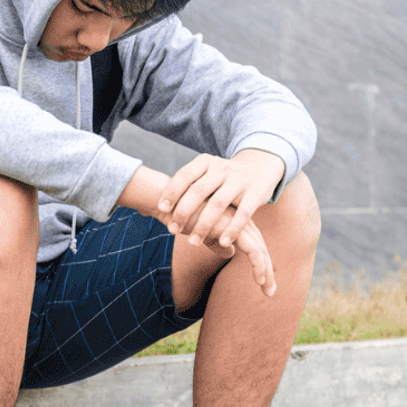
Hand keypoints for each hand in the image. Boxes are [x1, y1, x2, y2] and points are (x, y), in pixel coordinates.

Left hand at [157, 150, 283, 249]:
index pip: (185, 175)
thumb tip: (145, 208)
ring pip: (218, 204)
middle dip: (183, 212)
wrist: (260, 165)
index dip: (172, 191)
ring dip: (204, 225)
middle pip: (198, 191)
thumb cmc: (222, 177)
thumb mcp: (204, 174)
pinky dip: (232, 229)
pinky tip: (222, 242)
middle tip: (172, 230)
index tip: (161, 209)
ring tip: (193, 243)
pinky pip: (243, 213)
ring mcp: (239, 181)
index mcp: (205, 163)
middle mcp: (222, 169)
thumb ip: (182, 189)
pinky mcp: (256, 193)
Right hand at [189, 206, 275, 296]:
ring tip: (268, 291)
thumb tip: (230, 253)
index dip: (259, 263)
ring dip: (266, 273)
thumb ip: (217, 241)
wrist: (168, 202)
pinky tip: (259, 280)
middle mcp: (239, 219)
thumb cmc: (181, 214)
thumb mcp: (203, 231)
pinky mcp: (233, 228)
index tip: (262, 282)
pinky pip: (253, 250)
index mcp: (234, 219)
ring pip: (260, 251)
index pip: (253, 243)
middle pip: (260, 247)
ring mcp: (237, 223)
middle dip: (267, 271)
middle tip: (270, 291)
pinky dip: (258, 265)